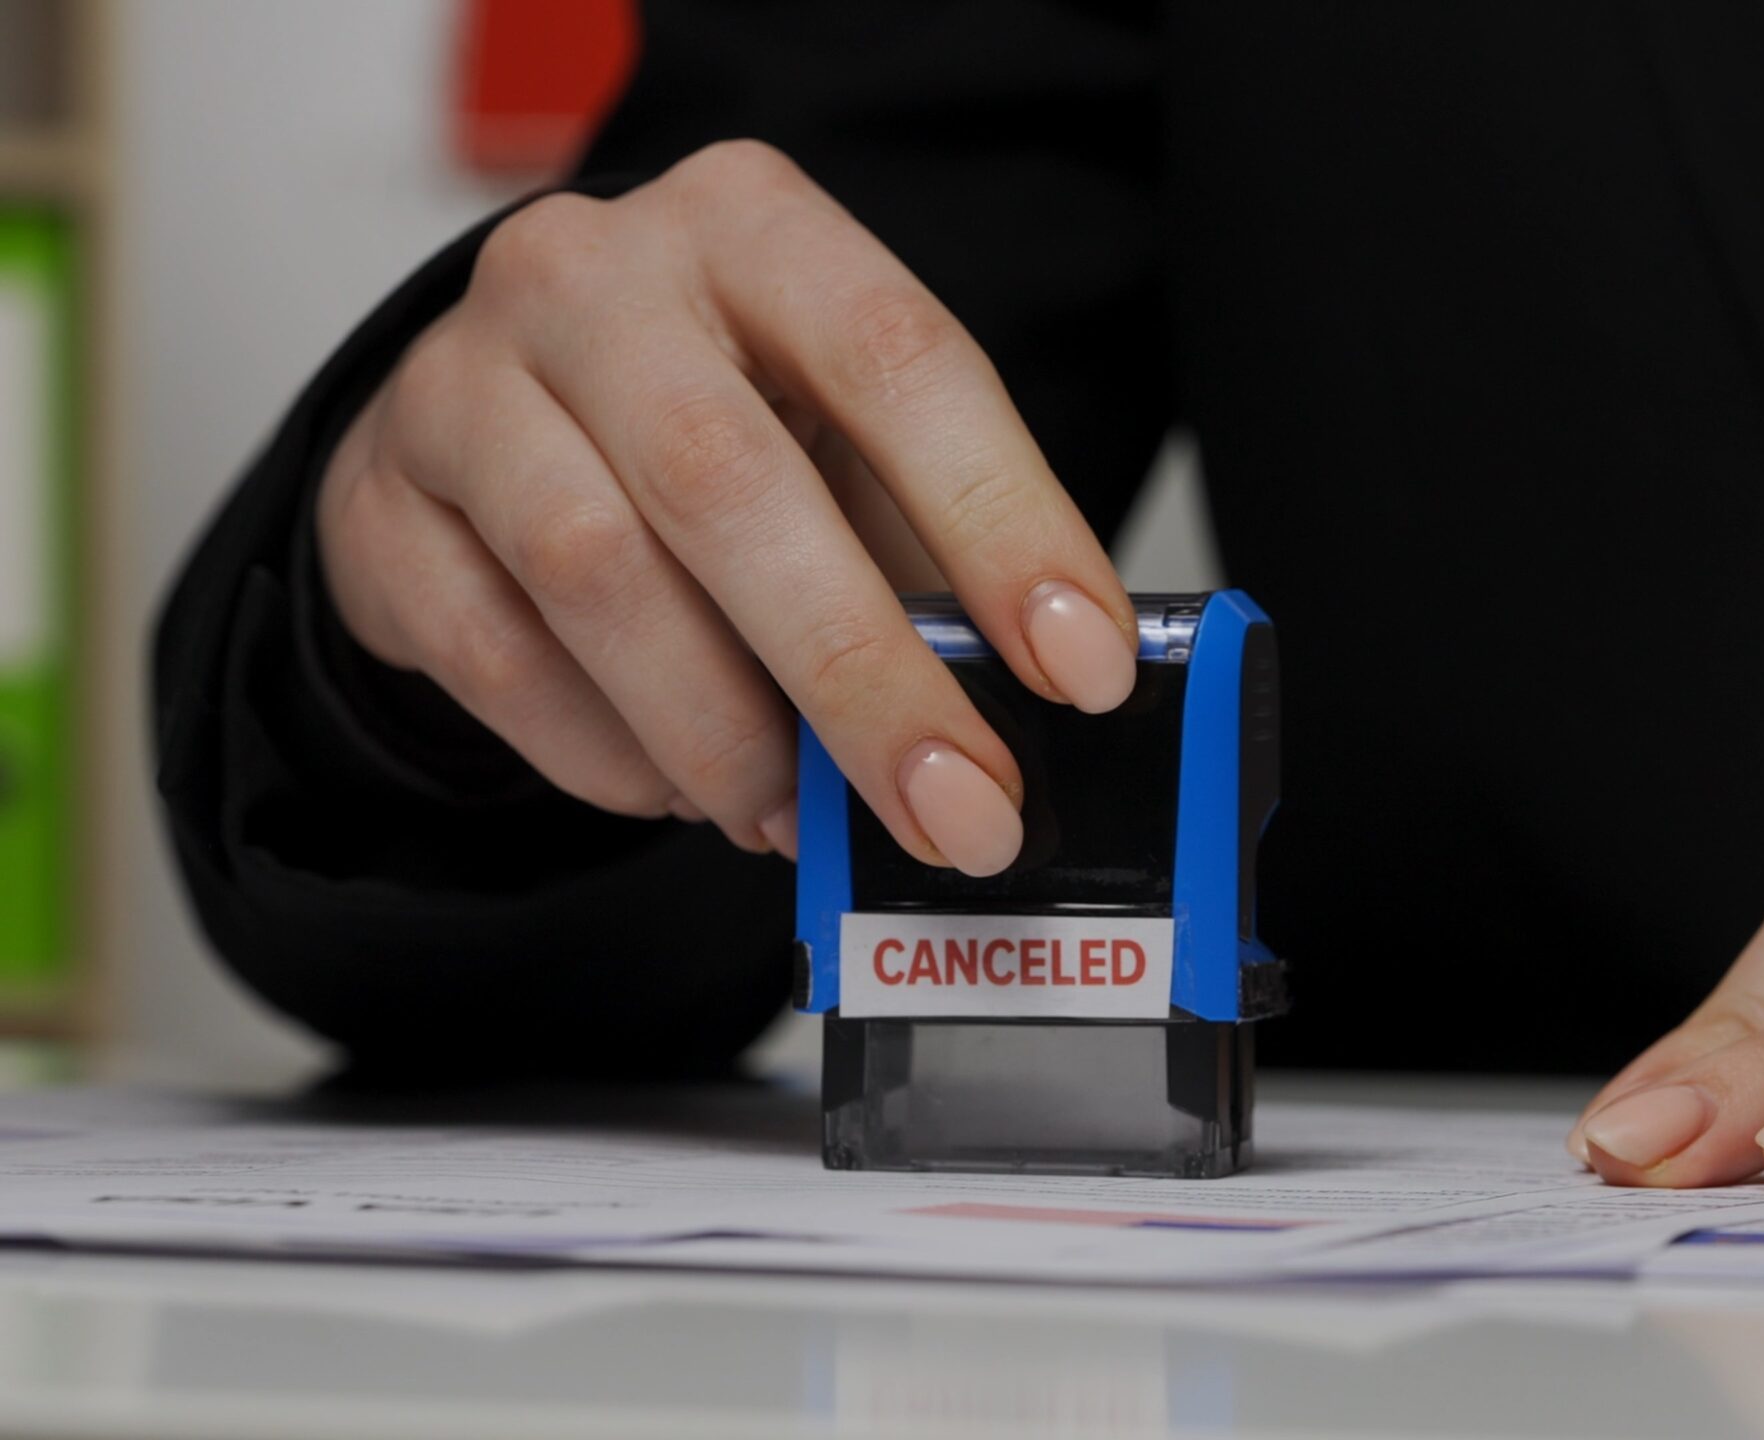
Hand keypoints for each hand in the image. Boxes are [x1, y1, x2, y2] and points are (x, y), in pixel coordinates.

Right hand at [318, 141, 1137, 875]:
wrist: (501, 417)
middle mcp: (593, 274)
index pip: (900, 361)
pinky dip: (608, 754)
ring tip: (803, 820)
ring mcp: (462, 380)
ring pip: (595, 577)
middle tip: (955, 811)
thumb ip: (932, 552)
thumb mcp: (845, 442)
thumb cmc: (717, 423)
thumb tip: (1051, 702)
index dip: (1002, 524)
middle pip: (731, 484)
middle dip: (863, 678)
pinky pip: (495, 656)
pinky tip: (682, 790)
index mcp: (753, 225)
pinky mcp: (379, 503)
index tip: (1081, 666)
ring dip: (724, 733)